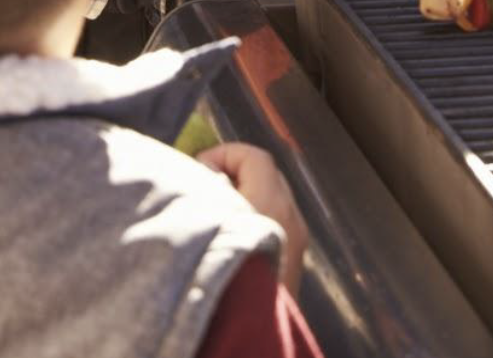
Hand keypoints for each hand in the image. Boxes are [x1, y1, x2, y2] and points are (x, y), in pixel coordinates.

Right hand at [198, 142, 306, 293]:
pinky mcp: (293, 263)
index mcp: (273, 205)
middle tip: (199, 192)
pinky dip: (250, 217)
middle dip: (230, 173)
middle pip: (265, 174)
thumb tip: (199, 179)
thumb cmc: (227, 282)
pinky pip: (273, 221)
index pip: (255, 156)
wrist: (255, 343)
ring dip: (239, 196)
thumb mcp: (206, 230)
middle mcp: (292, 219)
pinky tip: (224, 240)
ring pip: (270, 197)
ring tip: (208, 217)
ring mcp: (296, 242)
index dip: (223, 154)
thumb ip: (204, 197)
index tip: (195, 170)